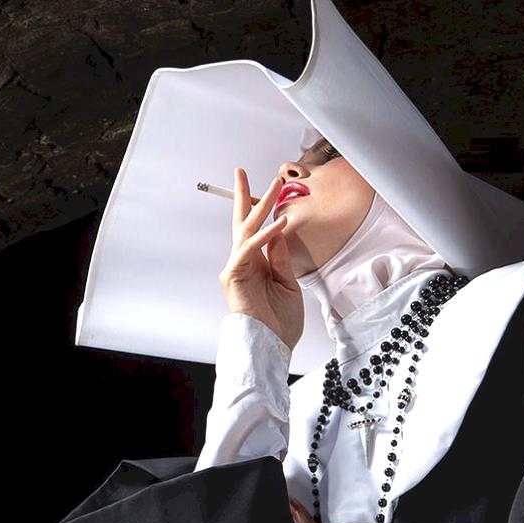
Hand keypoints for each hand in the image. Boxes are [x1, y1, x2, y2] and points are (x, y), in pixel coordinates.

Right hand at [219, 167, 303, 351]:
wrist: (270, 348)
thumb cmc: (279, 324)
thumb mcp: (288, 284)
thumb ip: (281, 258)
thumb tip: (280, 231)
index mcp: (257, 266)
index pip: (255, 231)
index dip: (261, 210)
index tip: (270, 190)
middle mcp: (244, 263)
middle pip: (242, 223)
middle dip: (245, 196)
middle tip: (243, 172)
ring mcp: (237, 268)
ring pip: (246, 229)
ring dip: (260, 205)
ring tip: (274, 185)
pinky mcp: (235, 275)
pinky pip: (250, 248)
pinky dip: (265, 235)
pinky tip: (280, 223)